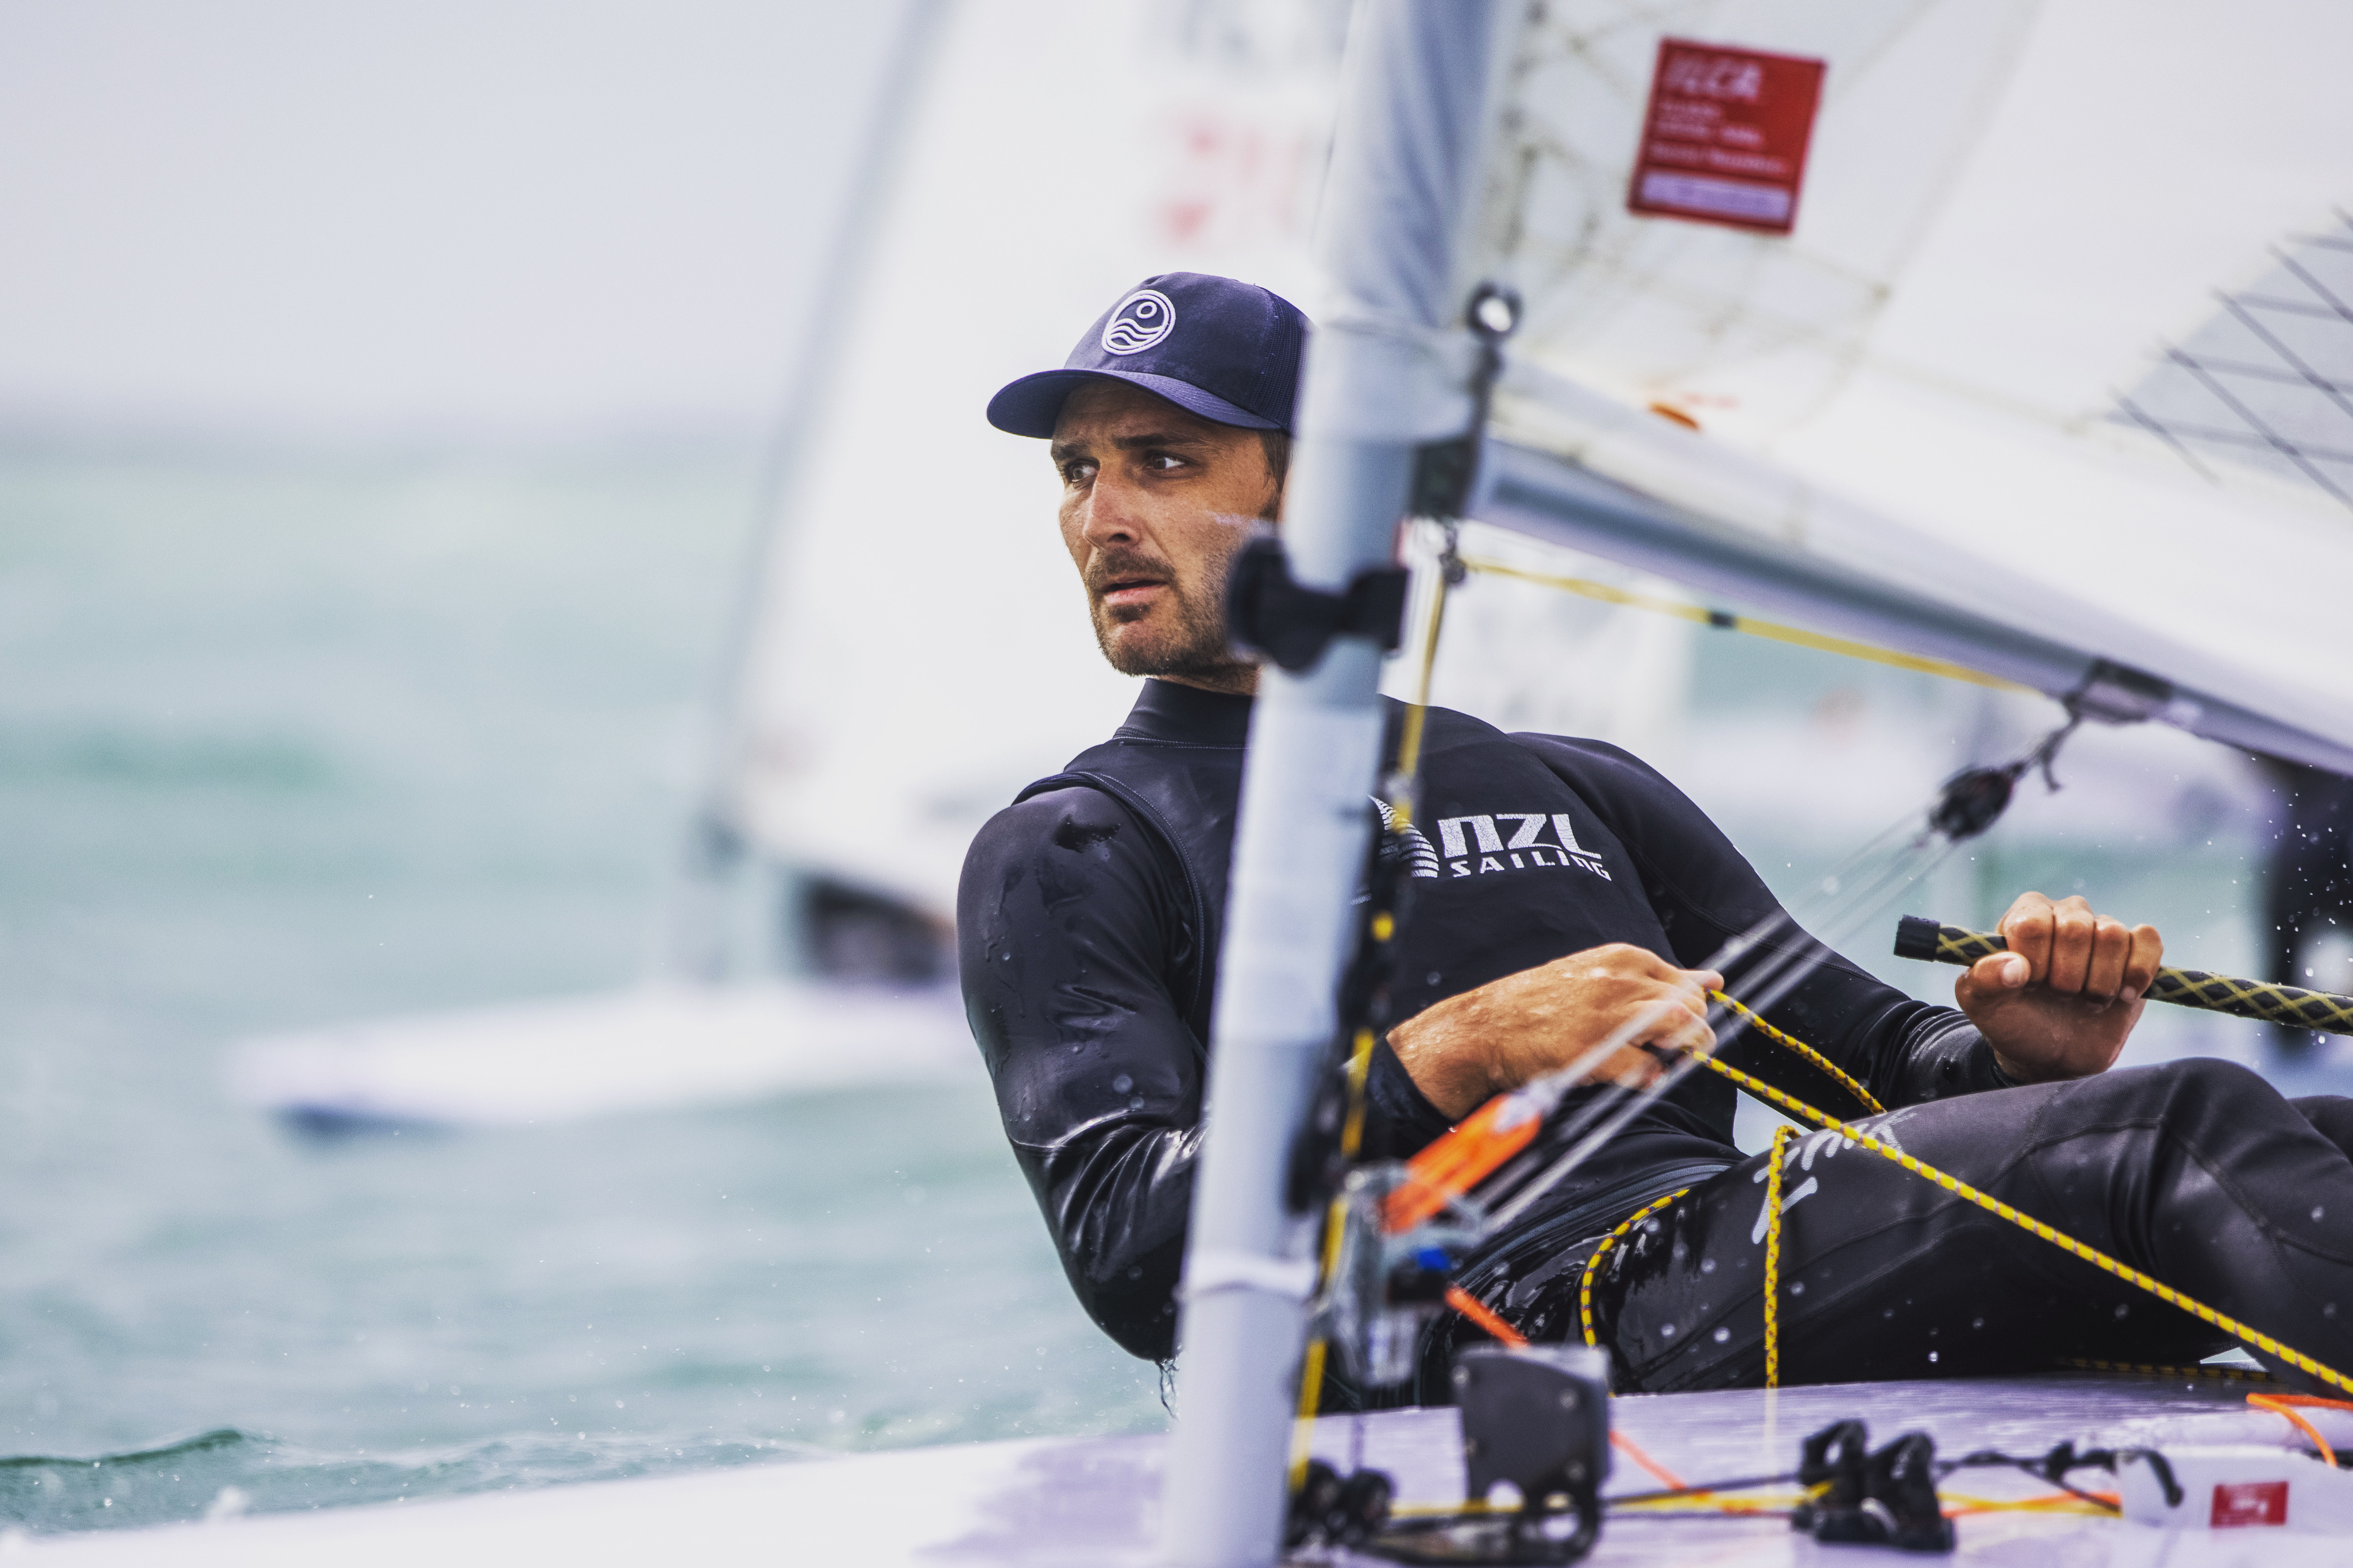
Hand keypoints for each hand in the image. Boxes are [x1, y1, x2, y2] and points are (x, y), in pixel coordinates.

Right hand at [1387, 944, 1720, 1119]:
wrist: (1487, 1027)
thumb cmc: (1543, 1002)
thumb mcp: (1602, 973)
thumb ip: (1660, 977)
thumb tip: (1713, 978)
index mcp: (1624, 958)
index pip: (1689, 983)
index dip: (1691, 1012)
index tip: (1680, 1028)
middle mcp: (1620, 980)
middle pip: (1691, 1005)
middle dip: (1694, 1033)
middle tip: (1675, 1050)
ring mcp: (1608, 1015)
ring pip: (1679, 1027)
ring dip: (1678, 1051)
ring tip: (1657, 1059)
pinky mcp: (1595, 1050)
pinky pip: (1647, 1068)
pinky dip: (1647, 1077)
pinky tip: (1630, 1074)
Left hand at [1957, 892, 2161, 1082]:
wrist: (2053, 1055)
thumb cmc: (2014, 1022)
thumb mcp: (1984, 1006)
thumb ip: (1984, 981)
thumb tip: (2015, 966)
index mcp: (2024, 916)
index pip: (2034, 924)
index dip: (2035, 963)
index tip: (2028, 985)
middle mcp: (2064, 913)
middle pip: (2076, 928)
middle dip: (2067, 977)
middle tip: (2059, 995)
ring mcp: (2102, 929)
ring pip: (2113, 935)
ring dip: (2100, 982)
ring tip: (2085, 999)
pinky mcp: (2137, 949)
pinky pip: (2148, 940)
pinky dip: (2138, 973)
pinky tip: (2122, 996)